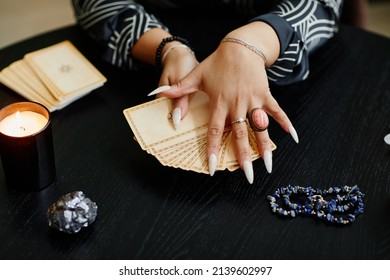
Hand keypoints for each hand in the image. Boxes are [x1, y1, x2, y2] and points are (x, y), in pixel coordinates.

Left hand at [156, 22, 298, 182]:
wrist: (239, 47)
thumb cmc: (216, 63)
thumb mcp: (196, 75)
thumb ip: (178, 89)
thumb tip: (156, 95)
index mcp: (219, 103)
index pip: (215, 131)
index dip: (214, 149)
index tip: (213, 167)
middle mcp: (236, 105)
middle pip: (240, 134)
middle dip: (243, 156)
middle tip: (247, 176)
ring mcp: (253, 100)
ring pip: (260, 126)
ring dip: (265, 145)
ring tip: (269, 164)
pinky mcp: (265, 94)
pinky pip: (276, 110)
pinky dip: (285, 122)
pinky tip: (292, 136)